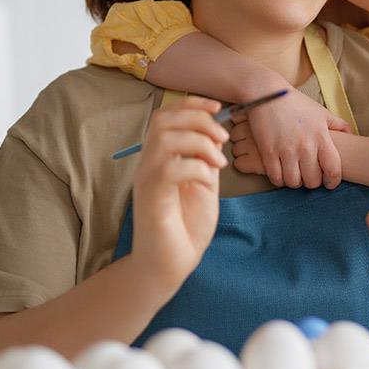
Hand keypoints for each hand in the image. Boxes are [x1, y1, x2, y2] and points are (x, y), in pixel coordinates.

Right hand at [131, 96, 228, 292]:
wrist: (171, 264)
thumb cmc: (186, 226)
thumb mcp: (203, 184)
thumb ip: (206, 159)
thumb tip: (216, 134)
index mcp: (159, 158)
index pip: (166, 115)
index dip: (191, 104)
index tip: (218, 108)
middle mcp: (148, 164)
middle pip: (164, 120)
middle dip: (198, 120)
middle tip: (222, 139)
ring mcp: (146, 181)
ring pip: (165, 139)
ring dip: (199, 142)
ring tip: (218, 162)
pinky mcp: (151, 199)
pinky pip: (170, 169)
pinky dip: (196, 167)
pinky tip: (209, 180)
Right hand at [231, 88, 350, 188]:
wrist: (267, 94)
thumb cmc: (296, 103)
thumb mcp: (321, 111)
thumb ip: (338, 124)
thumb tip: (351, 134)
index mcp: (321, 137)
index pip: (333, 170)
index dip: (333, 181)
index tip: (329, 182)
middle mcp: (305, 146)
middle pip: (313, 181)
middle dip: (312, 182)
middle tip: (309, 175)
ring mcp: (286, 150)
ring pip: (294, 182)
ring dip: (295, 182)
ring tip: (294, 174)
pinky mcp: (268, 152)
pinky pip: (276, 178)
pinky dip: (279, 179)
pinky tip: (280, 172)